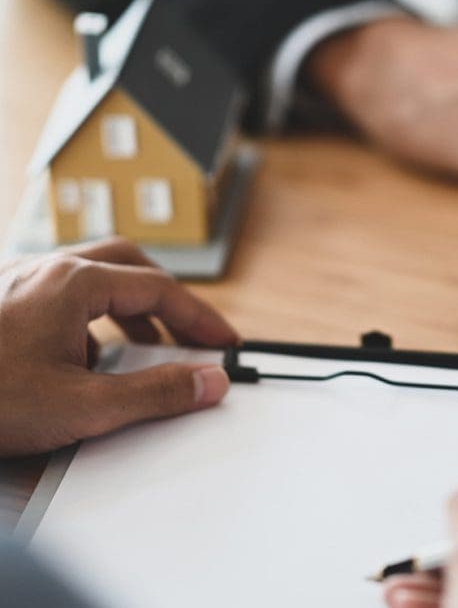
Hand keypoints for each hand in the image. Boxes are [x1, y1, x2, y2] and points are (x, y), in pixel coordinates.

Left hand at [0, 238, 238, 455]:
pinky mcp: (0, 302)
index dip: (200, 317)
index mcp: (73, 283)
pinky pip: (60, 294)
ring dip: (128, 305)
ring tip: (141, 342)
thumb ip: (155, 393)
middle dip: (167, 299)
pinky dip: (89, 316)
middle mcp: (46, 271)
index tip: (223, 342)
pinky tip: (80, 355)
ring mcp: (18, 282)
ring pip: (93, 276)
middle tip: (188, 332)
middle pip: (129, 264)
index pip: (161, 288)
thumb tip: (207, 383)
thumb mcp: (81, 405)